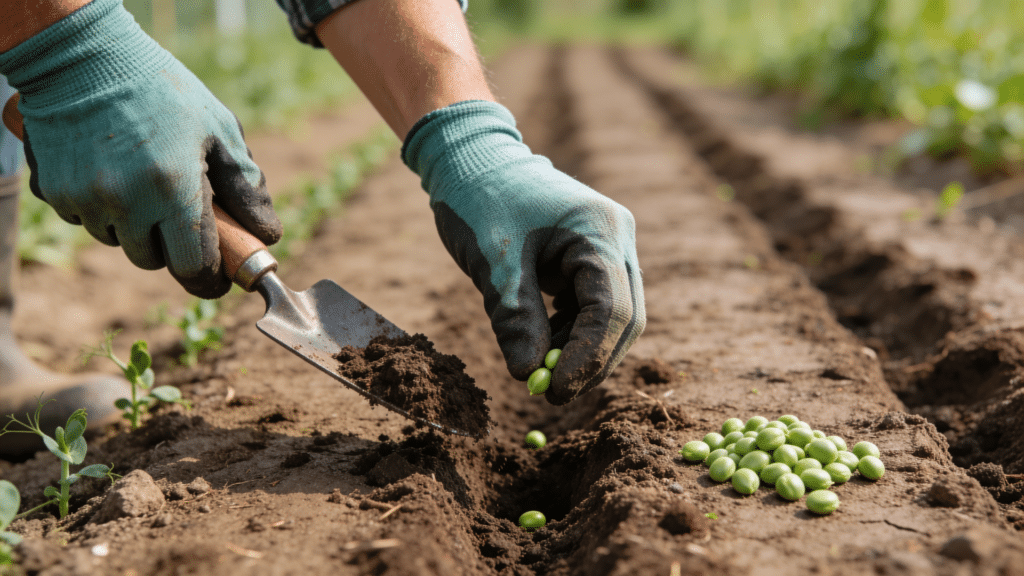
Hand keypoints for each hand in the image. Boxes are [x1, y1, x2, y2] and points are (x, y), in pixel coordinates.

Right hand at [0, 0, 280, 297]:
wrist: (82, 57)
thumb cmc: (163, 91)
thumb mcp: (218, 129)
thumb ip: (246, 187)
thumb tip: (268, 234)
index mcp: (174, 188)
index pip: (193, 266)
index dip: (210, 278)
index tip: (218, 277)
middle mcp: (125, 201)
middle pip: (154, 261)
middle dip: (172, 246)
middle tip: (180, 214)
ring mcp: (84, 199)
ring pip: (118, 243)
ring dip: (135, 227)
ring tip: (143, 181)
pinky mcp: (54, 192)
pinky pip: (85, 221)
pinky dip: (101, 208)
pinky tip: (110, 171)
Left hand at [403, 100, 645, 404]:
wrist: (473, 158)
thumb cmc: (480, 199)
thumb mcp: (494, 262)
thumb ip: (515, 318)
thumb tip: (528, 375)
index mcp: (600, 230)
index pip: (612, 310)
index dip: (588, 358)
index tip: (553, 391)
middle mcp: (618, 238)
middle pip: (625, 318)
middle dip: (591, 361)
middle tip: (551, 394)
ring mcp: (610, 247)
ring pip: (614, 317)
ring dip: (582, 350)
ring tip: (540, 370)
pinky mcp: (594, 258)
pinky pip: (596, 306)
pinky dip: (573, 333)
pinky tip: (545, 344)